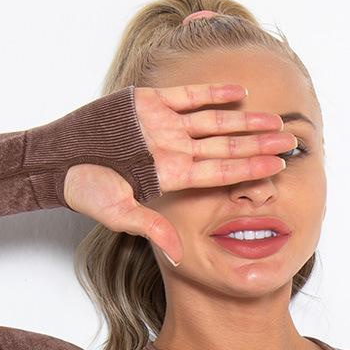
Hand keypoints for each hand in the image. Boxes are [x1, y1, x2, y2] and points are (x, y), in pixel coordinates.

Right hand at [62, 82, 296, 265]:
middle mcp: (173, 150)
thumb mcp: (119, 212)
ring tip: (274, 118)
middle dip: (258, 142)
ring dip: (244, 118)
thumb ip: (153, 227)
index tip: (278, 166)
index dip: (249, 166)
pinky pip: (189, 96)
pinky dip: (213, 92)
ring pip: (213, 120)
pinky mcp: (150, 102)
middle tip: (290, 141)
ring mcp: (164, 126)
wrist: (59, 159)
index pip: (220, 171)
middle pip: (225, 145)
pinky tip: (239, 93)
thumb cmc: (85, 189)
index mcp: (171, 175)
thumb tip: (179, 256)